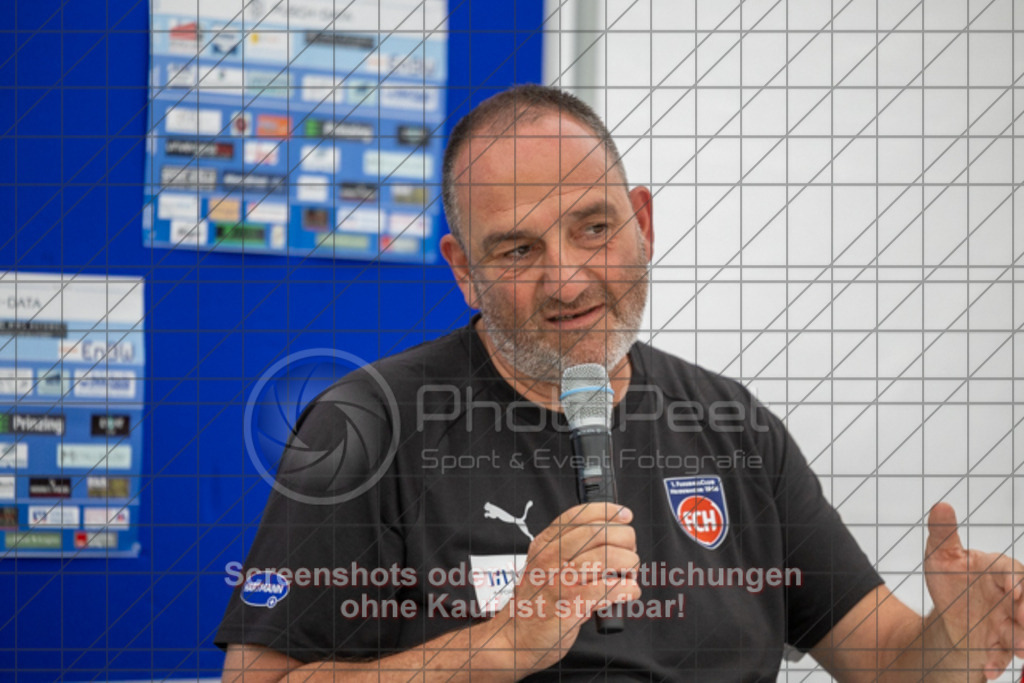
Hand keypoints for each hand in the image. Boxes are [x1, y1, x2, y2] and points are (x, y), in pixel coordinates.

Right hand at [480, 503, 640, 675]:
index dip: (608, 511)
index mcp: (545, 543)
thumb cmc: (537, 599)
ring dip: (629, 566)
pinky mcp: (571, 606)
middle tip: (629, 553)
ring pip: (607, 558)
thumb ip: (570, 547)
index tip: (625, 515)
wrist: (516, 637)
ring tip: (629, 575)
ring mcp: (559, 581)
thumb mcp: (544, 563)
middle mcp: (550, 558)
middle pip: (599, 533)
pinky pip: (609, 589)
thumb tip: (611, 535)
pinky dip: (627, 589)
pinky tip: (628, 591)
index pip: (579, 515)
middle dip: (625, 540)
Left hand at [924, 502, 1023, 679]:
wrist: (947, 613)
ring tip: (1019, 651)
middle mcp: (1011, 598)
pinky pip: (1004, 654)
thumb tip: (941, 505)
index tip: (1013, 590)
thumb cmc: (950, 579)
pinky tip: (987, 669)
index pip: (1014, 572)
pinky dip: (997, 662)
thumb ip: (943, 533)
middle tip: (1020, 619)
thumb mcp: (940, 555)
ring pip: (1022, 632)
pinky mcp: (1002, 645)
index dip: (1016, 580)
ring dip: (1022, 641)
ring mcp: (1009, 623)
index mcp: (998, 571)